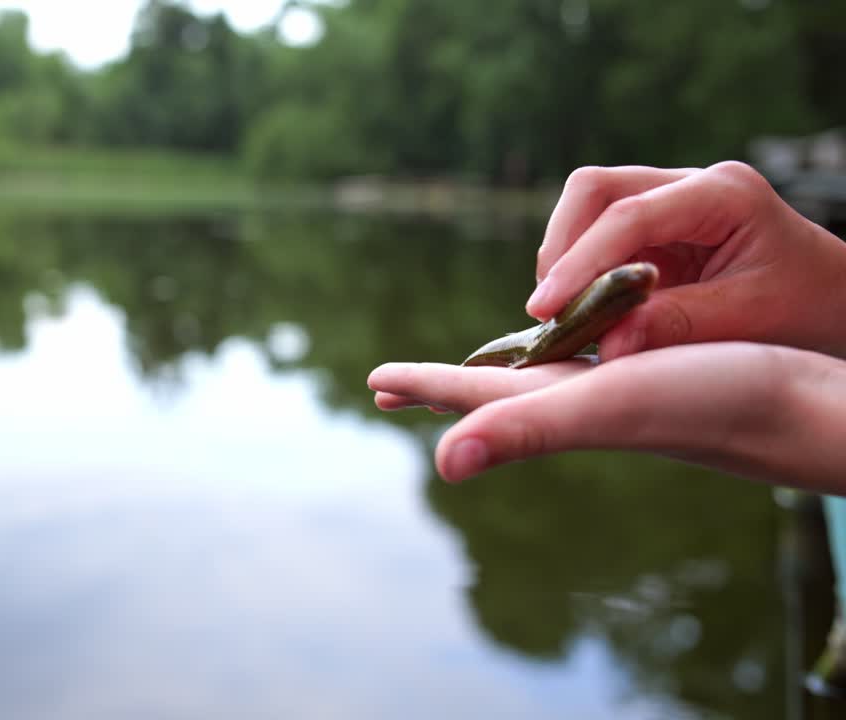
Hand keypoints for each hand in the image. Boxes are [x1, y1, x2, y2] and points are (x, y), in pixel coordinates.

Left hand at [369, 343, 845, 492]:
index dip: (420, 385)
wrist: (809, 413)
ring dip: (497, 373)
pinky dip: (564, 352)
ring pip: (539, 379)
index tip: (372, 381)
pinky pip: (593, 359)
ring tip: (473, 369)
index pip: (470, 395)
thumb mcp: (610, 406)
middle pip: (493, 393)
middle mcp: (581, 404)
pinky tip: (573, 350)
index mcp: (556, 406)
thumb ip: (526, 430)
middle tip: (397, 385)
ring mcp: (622, 393)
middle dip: (443, 387)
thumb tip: (442, 464)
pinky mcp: (663, 374)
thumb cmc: (717, 405)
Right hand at [528, 162, 845, 360]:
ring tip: (565, 313)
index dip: (579, 262)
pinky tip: (583, 309)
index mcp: (724, 194)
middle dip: (562, 246)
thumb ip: (675, 326)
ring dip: (566, 257)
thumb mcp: (750, 319)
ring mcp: (670, 201)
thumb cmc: (809, 307)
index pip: (629, 216)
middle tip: (549, 308)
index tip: (546, 307)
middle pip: (595, 189)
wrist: (837, 300)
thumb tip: (605, 347)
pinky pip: (599, 235)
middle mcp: (691, 185)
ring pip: (587, 206)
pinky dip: (580, 270)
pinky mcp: (655, 228)